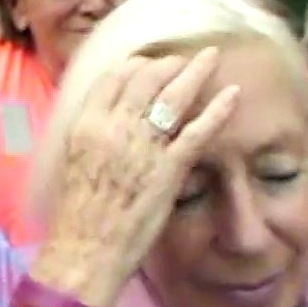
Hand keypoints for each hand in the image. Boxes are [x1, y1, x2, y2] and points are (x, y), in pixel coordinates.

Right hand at [28, 47, 239, 306]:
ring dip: (194, 72)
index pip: (113, 79)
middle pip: (145, 79)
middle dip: (167, 63)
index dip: (135, 65)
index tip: (148, 62)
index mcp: (87, 123)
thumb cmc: (76, 212)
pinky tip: (233, 95)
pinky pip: (198, 131)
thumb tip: (108, 119)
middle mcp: (114, 127)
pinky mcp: (169, 168)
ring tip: (209, 58)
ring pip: (173, 96)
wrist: (85, 247)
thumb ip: (93, 134)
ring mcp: (143, 146)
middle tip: (184, 58)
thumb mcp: (74, 160)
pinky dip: (217, 110)